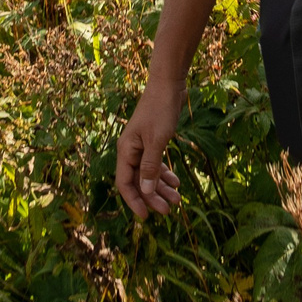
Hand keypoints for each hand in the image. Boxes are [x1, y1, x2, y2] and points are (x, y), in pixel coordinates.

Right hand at [113, 81, 185, 217]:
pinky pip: (156, 164)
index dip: (134, 201)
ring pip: (148, 175)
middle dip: (152, 197)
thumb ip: (150, 166)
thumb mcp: (157, 140)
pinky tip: (176, 182)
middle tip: (169, 210)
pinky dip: (165, 174)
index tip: (146, 216)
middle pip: (138, 182)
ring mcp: (141, 147)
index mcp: (126, 151)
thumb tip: (145, 190)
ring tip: (177, 200)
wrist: (168, 85)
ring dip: (161, 188)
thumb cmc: (160, 110)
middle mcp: (131, 151)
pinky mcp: (153, 142)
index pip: (125, 183)